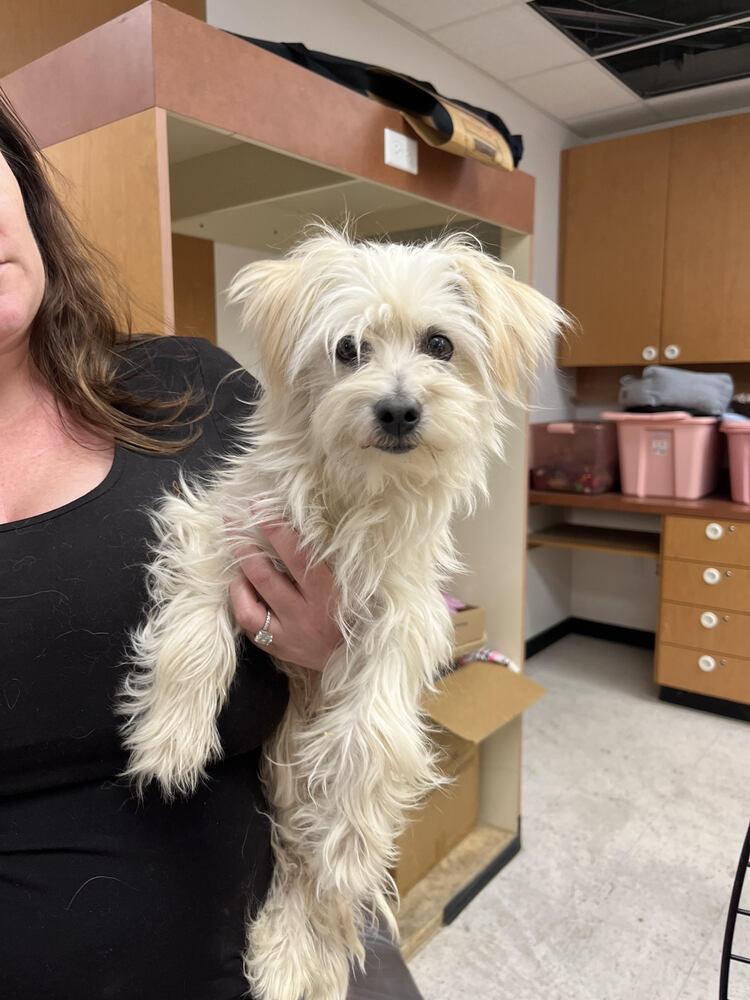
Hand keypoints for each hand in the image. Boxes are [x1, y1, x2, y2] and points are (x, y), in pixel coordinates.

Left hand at [228, 513, 342, 671]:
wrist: (356, 657)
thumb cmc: (356, 611)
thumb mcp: (351, 584)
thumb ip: (329, 559)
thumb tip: (301, 524)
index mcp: (328, 594)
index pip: (297, 556)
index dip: (276, 530)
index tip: (259, 508)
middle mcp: (304, 615)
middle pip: (265, 576)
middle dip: (244, 546)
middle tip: (232, 523)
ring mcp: (287, 635)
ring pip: (248, 605)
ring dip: (238, 577)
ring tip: (236, 559)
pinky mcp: (276, 648)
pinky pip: (248, 624)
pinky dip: (242, 602)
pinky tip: (243, 588)